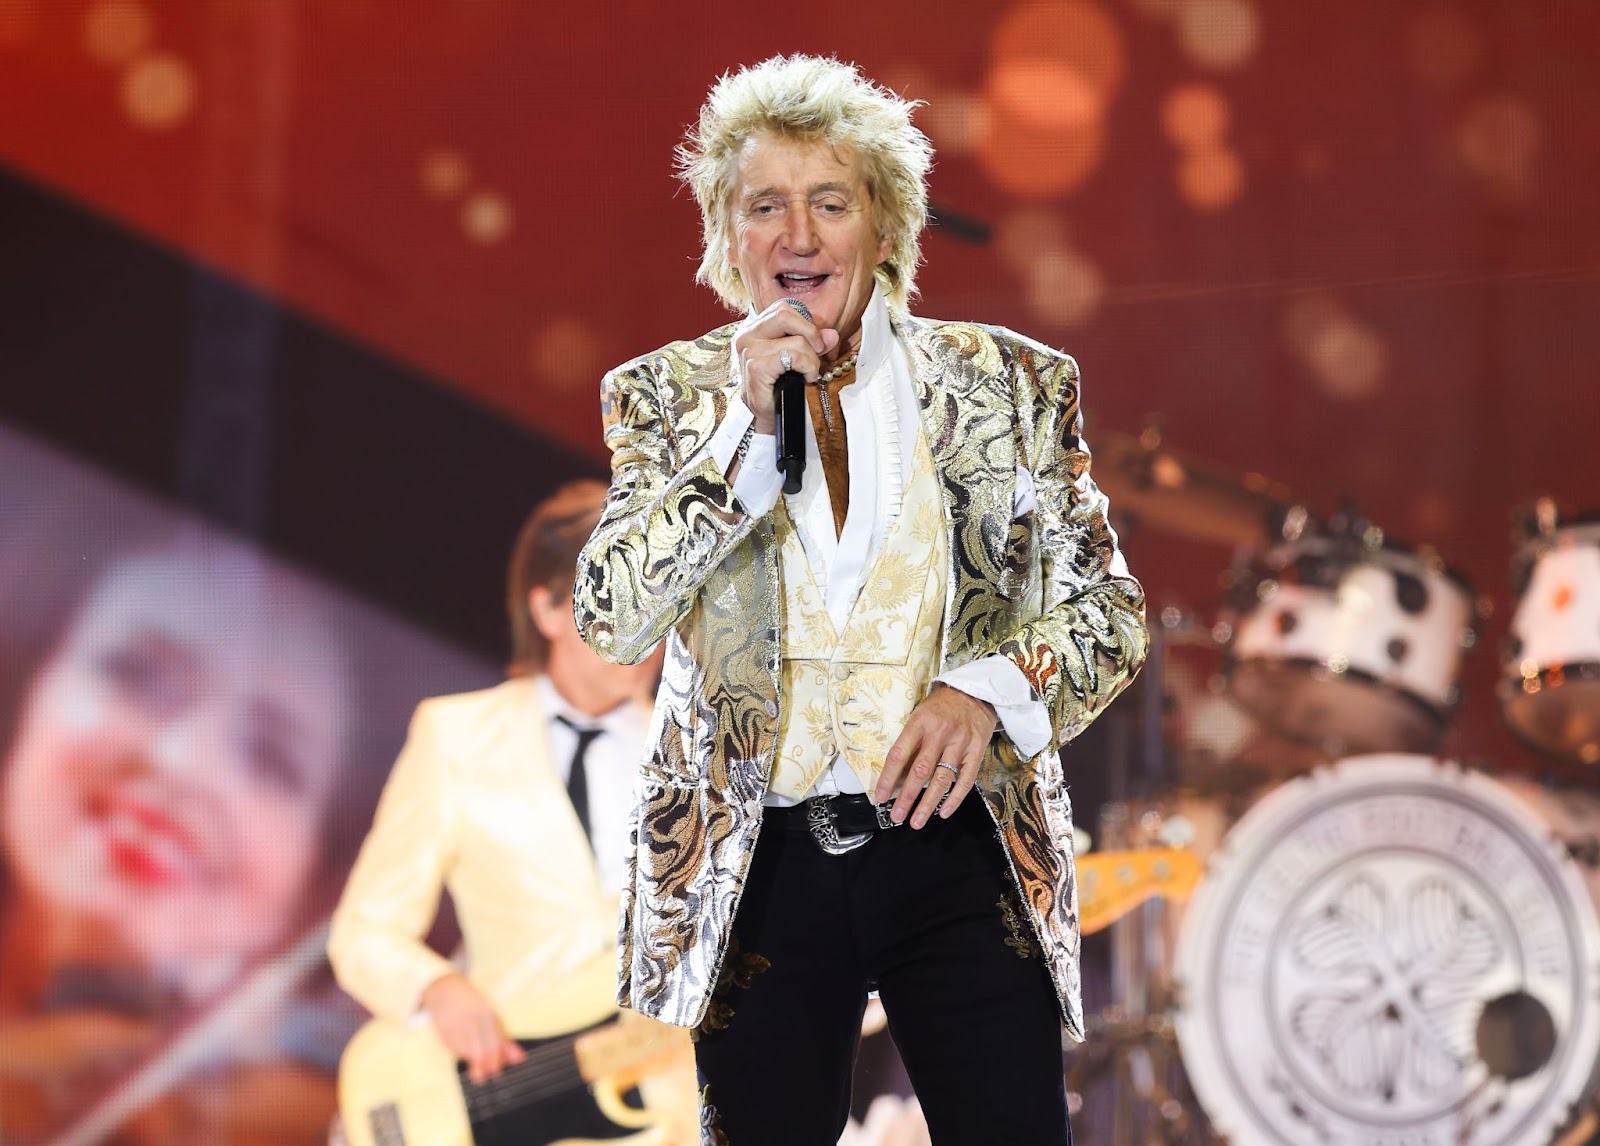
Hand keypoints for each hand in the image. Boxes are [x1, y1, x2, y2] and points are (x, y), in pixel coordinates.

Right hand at [420, 972, 525, 1083]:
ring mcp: (456, 1025)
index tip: (497, 1070)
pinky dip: (460, 1053)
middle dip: (485, 1065)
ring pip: (467, 1052)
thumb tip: (520, 1059)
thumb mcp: (491, 1017)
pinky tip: (461, 1048)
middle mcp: (472, 1019)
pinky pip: (454, 1049)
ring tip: (474, 1059)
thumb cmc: (472, 1005)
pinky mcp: (443, 1031)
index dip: (498, 1059)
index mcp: (487, 1013)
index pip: (496, 1043)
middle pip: (481, 1050)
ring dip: (472, 1060)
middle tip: (485, 1074)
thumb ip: (504, 1039)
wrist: (445, 989)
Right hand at [731, 299, 839, 432]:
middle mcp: (747, 335)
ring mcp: (749, 350)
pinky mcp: (756, 366)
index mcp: (754, 329)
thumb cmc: (781, 387)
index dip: (805, 322)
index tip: (815, 343)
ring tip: (809, 373)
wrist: (768, 418)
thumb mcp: (798, 358)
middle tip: (817, 353)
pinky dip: (808, 367)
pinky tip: (805, 379)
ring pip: (795, 340)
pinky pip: (793, 356)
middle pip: (785, 313)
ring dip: (812, 359)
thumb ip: (813, 342)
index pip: (783, 308)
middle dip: (810, 333)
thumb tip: (831, 334)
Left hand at [874, 684, 996, 828]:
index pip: (899, 754)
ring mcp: (960, 743)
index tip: (880, 797)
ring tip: (916, 821)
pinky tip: (944, 812)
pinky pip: (966, 780)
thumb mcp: (919, 715)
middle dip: (907, 797)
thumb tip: (895, 775)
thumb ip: (910, 742)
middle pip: (920, 771)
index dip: (888, 778)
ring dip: (928, 804)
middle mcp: (939, 733)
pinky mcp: (977, 751)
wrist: (976, 692)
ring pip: (942, 779)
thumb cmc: (941, 706)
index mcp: (919, 723)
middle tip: (897, 816)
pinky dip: (955, 799)